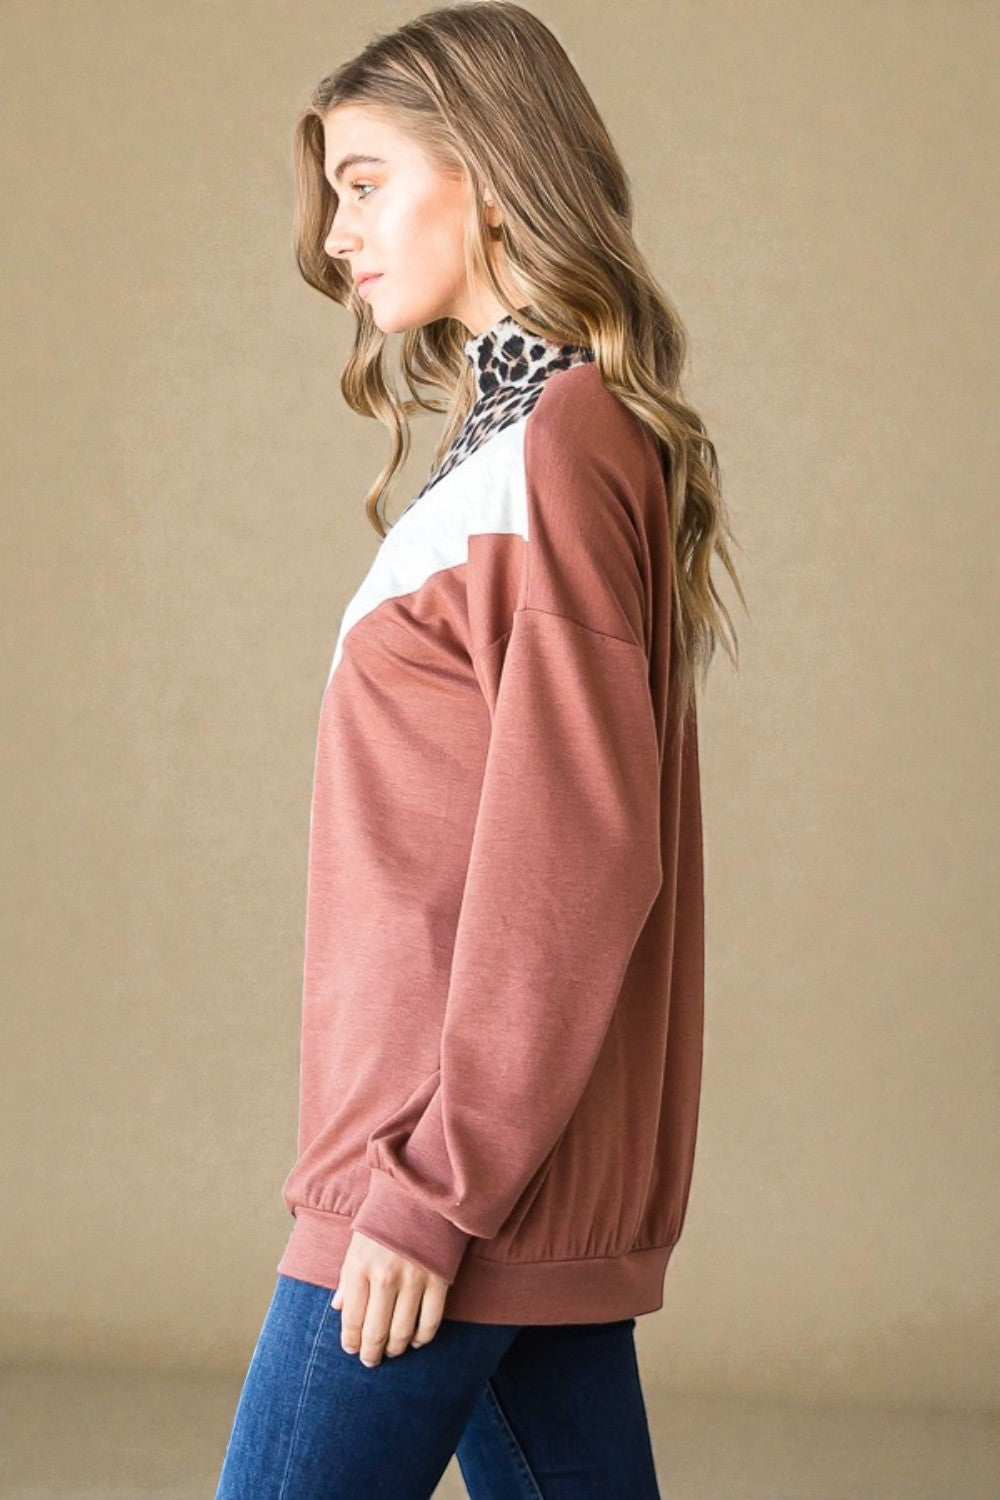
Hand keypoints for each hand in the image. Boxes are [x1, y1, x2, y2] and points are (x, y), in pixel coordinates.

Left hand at [332, 1229, 449, 1366]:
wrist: (421, 1194)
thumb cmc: (384, 1219)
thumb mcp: (357, 1244)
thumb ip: (347, 1278)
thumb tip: (338, 1308)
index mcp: (360, 1268)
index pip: (352, 1320)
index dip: (351, 1341)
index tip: (352, 1349)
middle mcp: (385, 1278)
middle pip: (376, 1332)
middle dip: (371, 1353)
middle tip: (371, 1360)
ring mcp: (414, 1281)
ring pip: (402, 1332)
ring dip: (395, 1348)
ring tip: (391, 1351)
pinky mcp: (438, 1281)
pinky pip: (430, 1322)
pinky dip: (422, 1337)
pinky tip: (415, 1339)